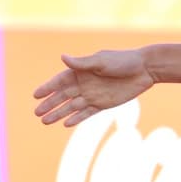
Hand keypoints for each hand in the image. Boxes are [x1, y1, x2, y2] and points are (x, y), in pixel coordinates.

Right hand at [33, 49, 154, 126]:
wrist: (145, 70)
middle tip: (36, 112)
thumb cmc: (123, 61)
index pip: (59, 81)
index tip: (35, 95)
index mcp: (81, 71)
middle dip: (49, 104)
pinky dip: (77, 118)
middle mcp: (84, 84)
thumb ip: (82, 63)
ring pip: (71, 107)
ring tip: (44, 121)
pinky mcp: (103, 104)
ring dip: (59, 114)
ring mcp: (93, 95)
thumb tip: (62, 57)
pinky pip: (87, 113)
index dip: (47, 88)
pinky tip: (65, 123)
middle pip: (62, 96)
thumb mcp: (101, 61)